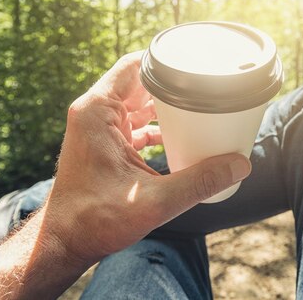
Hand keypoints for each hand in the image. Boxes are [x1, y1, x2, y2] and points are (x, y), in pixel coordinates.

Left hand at [40, 51, 250, 266]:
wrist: (62, 242)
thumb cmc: (93, 221)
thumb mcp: (154, 201)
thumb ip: (199, 182)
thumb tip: (240, 165)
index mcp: (98, 111)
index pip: (134, 65)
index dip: (165, 59)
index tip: (196, 62)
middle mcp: (95, 113)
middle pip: (140, 81)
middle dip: (173, 84)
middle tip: (207, 87)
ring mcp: (98, 128)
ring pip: (138, 102)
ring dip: (166, 106)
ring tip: (200, 109)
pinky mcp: (104, 144)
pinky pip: (134, 123)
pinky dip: (157, 126)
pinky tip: (180, 137)